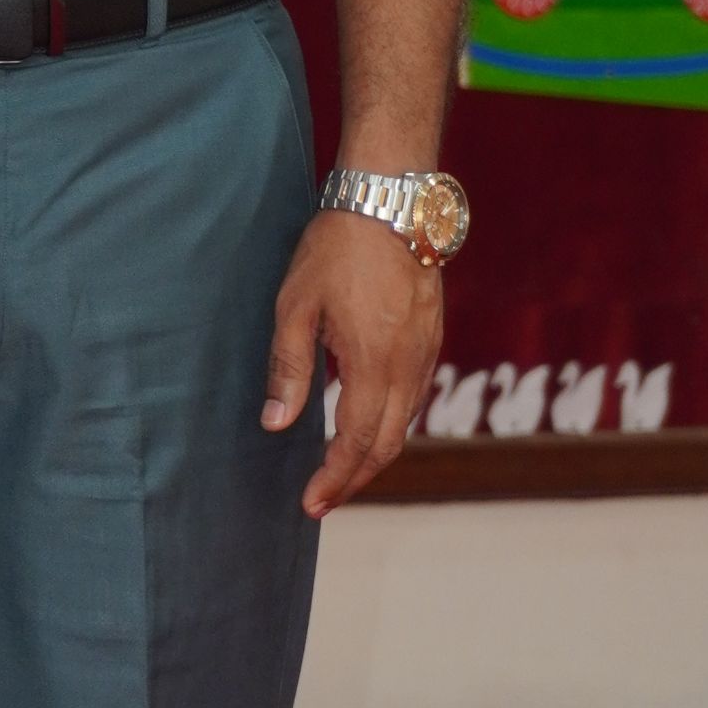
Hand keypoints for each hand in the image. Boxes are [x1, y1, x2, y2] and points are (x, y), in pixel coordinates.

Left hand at [262, 208, 443, 515]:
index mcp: (373, 362)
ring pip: (406, 424)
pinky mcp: (431, 339)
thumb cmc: (336, 250)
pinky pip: (414, 397)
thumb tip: (276, 424)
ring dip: (375, 454)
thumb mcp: (295, 308)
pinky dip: (391, 424)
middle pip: (388, 444)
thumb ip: (289, 369)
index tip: (311, 503)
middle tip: (323, 500)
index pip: (357, 441)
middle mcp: (409, 366)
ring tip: (340, 471)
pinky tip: (367, 425)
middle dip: (355, 478)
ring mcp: (426, 353)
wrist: (392, 203)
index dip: (335, 478)